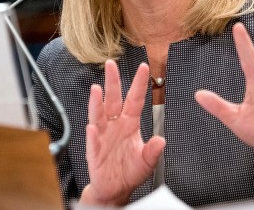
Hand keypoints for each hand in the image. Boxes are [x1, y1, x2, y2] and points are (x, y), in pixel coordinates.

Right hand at [81, 59, 165, 205]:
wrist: (115, 188)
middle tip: (110, 64)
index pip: (134, 99)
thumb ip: (153, 151)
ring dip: (96, 102)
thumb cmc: (129, 172)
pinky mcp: (94, 150)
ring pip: (98, 115)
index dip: (139, 84)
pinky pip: (92, 140)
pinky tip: (92, 127)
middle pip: (113, 100)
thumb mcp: (146, 162)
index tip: (144, 67)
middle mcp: (115, 125)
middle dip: (112, 81)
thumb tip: (161, 141)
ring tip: (96, 90)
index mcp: (129, 124)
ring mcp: (102, 135)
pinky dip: (92, 134)